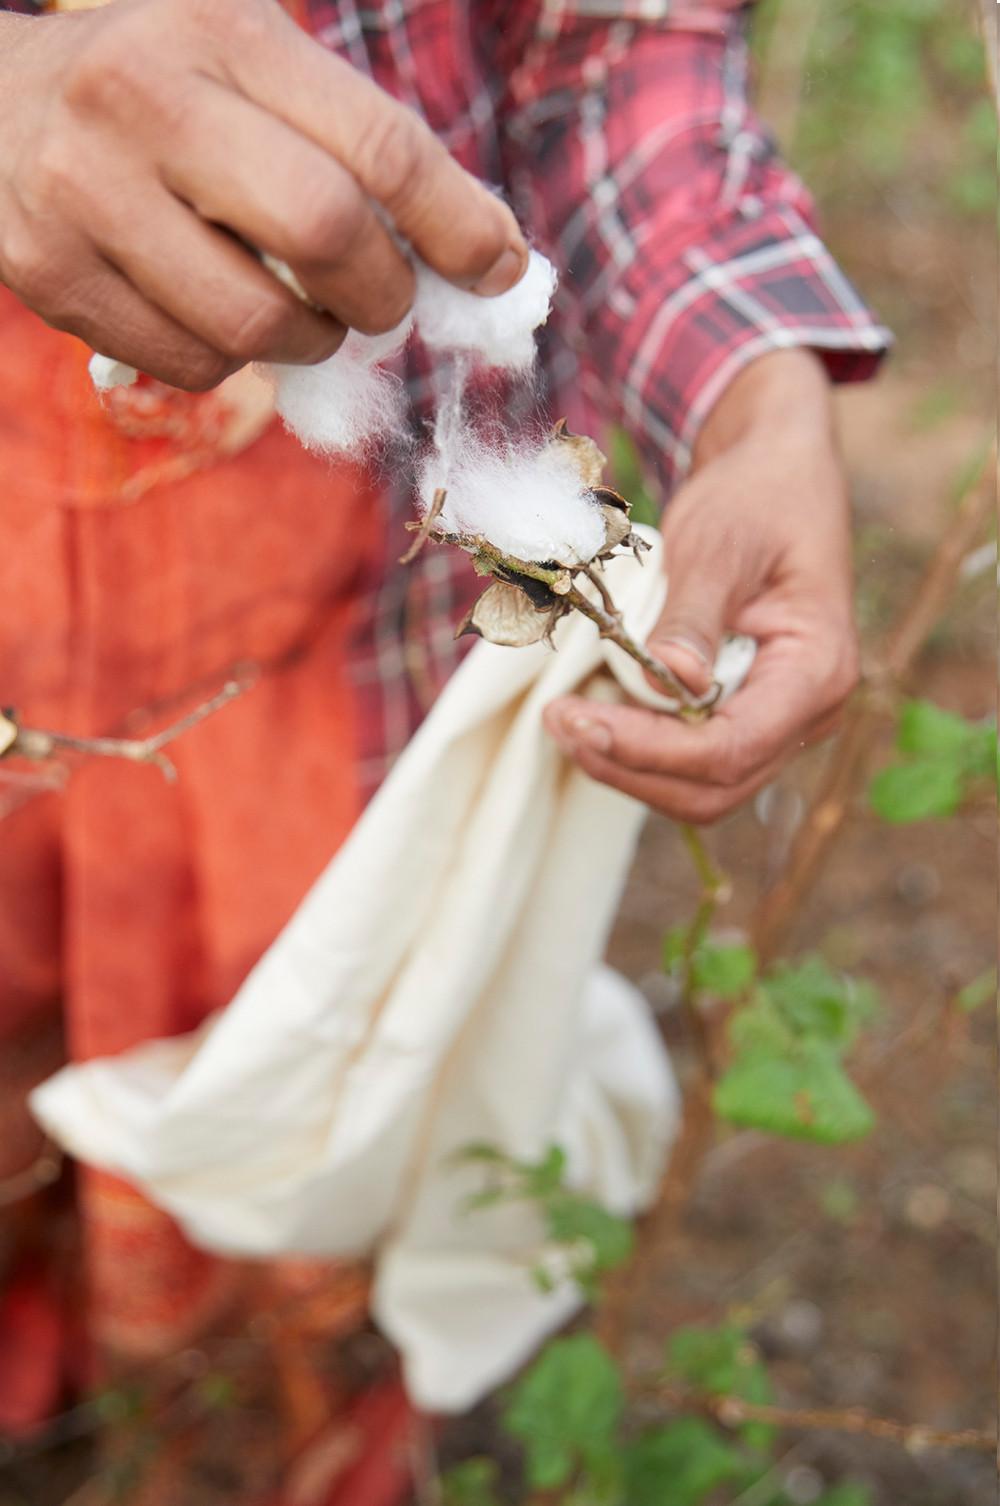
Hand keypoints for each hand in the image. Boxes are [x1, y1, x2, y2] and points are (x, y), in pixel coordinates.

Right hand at [0, 0, 525, 389]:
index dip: (457, 221)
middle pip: (325, 234)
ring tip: (306, 314)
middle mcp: (146, 101)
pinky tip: (221, 316)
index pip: (377, 142)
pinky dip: (234, 361)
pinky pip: (192, 363)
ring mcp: (85, 193)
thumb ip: (355, 139)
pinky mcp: (52, 275)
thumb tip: (486, 250)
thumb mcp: (249, 64)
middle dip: (385, 291)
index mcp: (219, 32)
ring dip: (313, 340)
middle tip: (389, 301)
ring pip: (257, 323)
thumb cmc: (161, 89)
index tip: (499, 267)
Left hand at [544, 350, 859, 823]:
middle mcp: (810, 712)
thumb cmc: (757, 499)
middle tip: (558, 723)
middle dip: (630, 767)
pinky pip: (692, 761)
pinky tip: (594, 713)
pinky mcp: (746, 715)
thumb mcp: (719, 544)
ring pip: (701, 787)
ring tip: (565, 720)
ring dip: (628, 767)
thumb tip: (671, 681)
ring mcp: (779, 721)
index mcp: (818, 670)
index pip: (732, 746)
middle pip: (715, 786)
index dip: (651, 749)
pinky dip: (639, 750)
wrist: (776, 475)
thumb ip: (695, 615)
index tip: (579, 721)